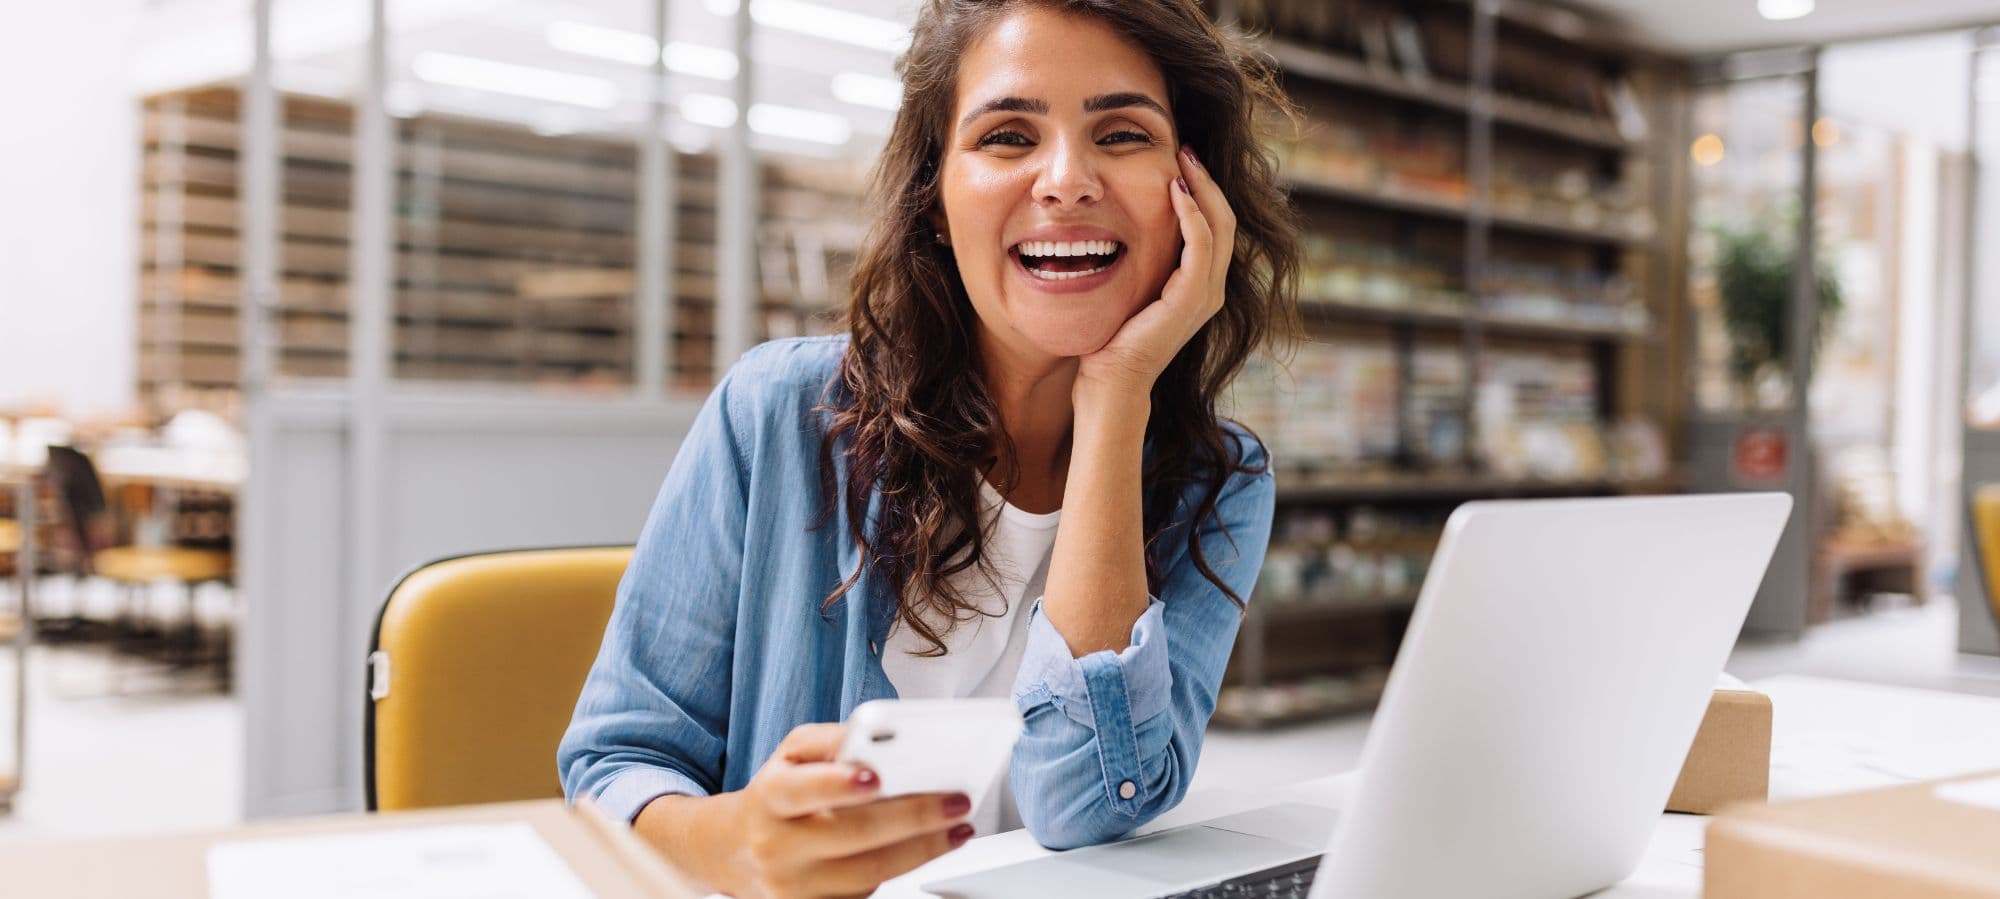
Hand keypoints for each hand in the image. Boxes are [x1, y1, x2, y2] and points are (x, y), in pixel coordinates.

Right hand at [719, 723, 975, 898]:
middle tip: (955, 800)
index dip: (839, 785)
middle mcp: (778, 845)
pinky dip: (905, 869)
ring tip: (957, 827)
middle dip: (913, 816)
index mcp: (770, 797)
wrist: (741, 850)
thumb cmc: (778, 795)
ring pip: (870, 872)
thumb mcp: (793, 753)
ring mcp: (795, 887)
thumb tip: (879, 735)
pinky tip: (930, 848)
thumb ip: (834, 739)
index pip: (802, 790)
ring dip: (923, 849)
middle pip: (854, 834)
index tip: (877, 776)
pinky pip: (867, 893)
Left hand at [1076, 145, 1235, 397]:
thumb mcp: (1132, 288)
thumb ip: (1143, 261)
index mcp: (1200, 285)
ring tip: (1183, 159)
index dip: (1203, 190)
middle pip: (1225, 219)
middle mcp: (1211, 288)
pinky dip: (1191, 213)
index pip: (1215, 225)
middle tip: (1186, 149)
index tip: (1181, 160)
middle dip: (1207, 180)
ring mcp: (1205, 295)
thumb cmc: (1112, 339)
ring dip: (1202, 188)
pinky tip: (1174, 190)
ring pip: (1219, 226)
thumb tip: (1122, 225)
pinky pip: (1200, 245)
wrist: (1110, 382)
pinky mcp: (1191, 299)